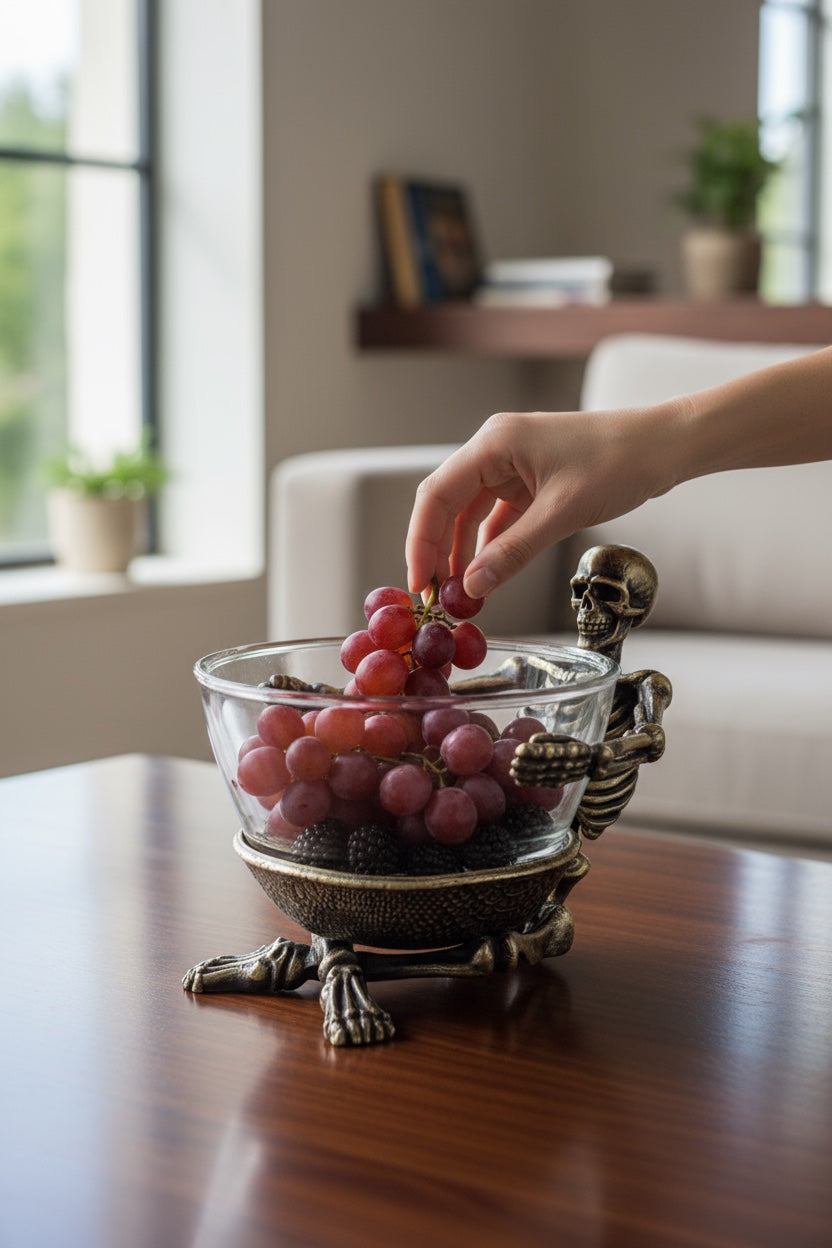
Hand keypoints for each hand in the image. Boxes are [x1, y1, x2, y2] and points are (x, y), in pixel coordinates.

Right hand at [405, 405, 680, 598]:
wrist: (664, 447)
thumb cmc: (618, 462)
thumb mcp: (561, 513)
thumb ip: (512, 552)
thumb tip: (472, 587)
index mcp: (493, 443)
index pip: (436, 495)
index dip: (421, 542)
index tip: (420, 583)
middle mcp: (495, 450)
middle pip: (446, 504)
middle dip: (437, 550)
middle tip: (436, 594)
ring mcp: (512, 465)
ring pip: (470, 513)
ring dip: (463, 552)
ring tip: (461, 592)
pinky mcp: (531, 481)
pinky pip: (498, 517)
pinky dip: (490, 546)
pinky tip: (487, 574)